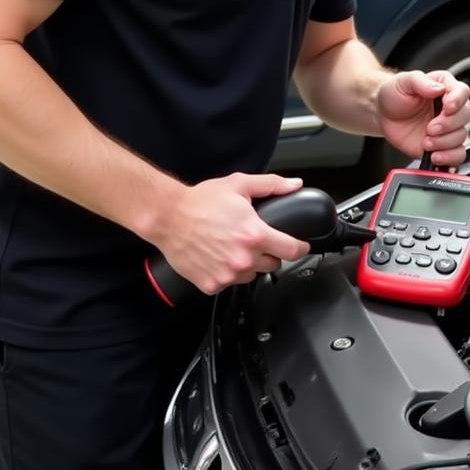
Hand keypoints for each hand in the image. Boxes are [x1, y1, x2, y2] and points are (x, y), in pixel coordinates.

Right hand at [155, 173, 311, 295]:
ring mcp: (227, 275)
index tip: (301, 246)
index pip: (292, 250)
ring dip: (249, 264)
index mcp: (255, 235)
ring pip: (252, 275)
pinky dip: (227, 272)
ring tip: (232, 246)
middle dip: (269, 252)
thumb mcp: (239, 185)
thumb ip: (271, 185)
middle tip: (254, 238)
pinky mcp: (212, 285)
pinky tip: (218, 257)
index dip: (300, 247)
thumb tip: (294, 184)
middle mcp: (243, 259)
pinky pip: (229, 282)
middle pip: (273, 264)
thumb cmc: (201, 201)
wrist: (168, 217)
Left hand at [377, 70, 469, 167]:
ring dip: (444, 142)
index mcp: (444, 87)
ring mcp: (447, 128)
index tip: (447, 108)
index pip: (462, 91)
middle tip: (430, 128)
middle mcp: (449, 108)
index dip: (457, 101)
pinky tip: (435, 155)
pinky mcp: (442, 145)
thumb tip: (438, 89)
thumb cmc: (394, 94)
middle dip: (448, 124)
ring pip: (461, 137)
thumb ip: (420, 81)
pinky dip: (449, 158)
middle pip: (466, 115)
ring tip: (426, 141)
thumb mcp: (404, 81)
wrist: (382, 114)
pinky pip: (457, 155)